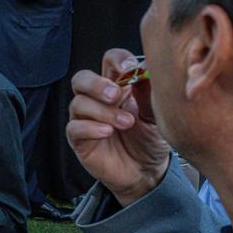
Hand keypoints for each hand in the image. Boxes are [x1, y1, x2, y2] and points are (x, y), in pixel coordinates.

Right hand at [66, 49, 170, 206]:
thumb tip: (146, 69)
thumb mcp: (157, 115)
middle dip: (97, 84)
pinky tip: (108, 132)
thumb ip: (149, 93)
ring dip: (103, 111)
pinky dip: (91, 128)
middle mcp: (97, 100)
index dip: (117, 60)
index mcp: (118, 86)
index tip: (131, 69)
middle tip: (117, 95)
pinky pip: (75, 128)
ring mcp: (86, 119)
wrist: (146, 172)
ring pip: (78, 103)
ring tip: (126, 123)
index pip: (109, 61)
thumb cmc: (150, 140)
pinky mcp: (79, 140)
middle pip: (82, 78)